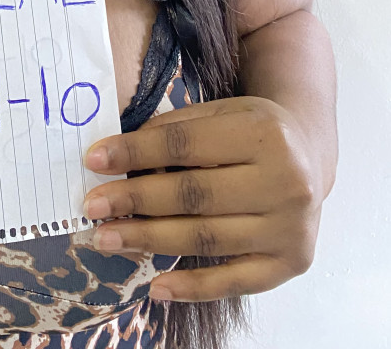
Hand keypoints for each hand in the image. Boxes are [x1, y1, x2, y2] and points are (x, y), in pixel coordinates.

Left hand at [81, 95, 322, 301]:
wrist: (309, 156)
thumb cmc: (252, 132)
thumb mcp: (221, 113)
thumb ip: (174, 130)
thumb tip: (115, 156)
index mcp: (264, 133)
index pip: (185, 145)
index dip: (135, 152)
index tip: (95, 160)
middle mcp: (285, 182)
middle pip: (193, 195)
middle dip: (135, 200)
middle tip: (92, 206)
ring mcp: (290, 227)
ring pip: (206, 238)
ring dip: (149, 240)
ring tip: (107, 238)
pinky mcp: (291, 263)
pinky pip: (232, 282)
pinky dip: (191, 288)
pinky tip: (155, 286)